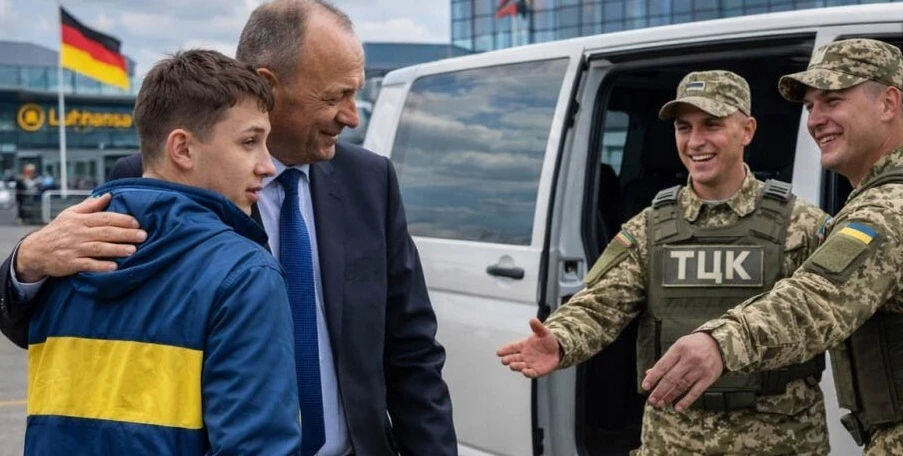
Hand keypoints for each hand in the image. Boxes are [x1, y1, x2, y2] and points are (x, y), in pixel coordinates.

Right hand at [15, 193, 146, 282]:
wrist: (35, 250)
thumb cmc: (58, 231)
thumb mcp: (70, 214)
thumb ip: (90, 206)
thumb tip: (108, 195)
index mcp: (80, 220)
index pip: (104, 218)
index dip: (121, 220)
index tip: (137, 222)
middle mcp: (78, 233)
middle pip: (105, 233)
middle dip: (125, 234)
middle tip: (143, 236)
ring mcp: (74, 249)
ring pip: (99, 248)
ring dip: (117, 249)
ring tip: (133, 250)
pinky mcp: (70, 263)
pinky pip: (87, 264)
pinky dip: (101, 266)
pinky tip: (114, 267)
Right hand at [496, 317, 560, 377]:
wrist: (558, 350)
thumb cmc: (547, 340)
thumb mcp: (543, 332)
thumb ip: (537, 327)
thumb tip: (532, 319)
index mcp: (523, 345)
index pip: (511, 347)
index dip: (505, 350)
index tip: (498, 352)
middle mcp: (524, 355)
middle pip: (513, 358)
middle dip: (507, 359)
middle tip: (504, 361)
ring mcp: (529, 364)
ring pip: (519, 366)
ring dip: (516, 366)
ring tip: (512, 365)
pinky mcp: (536, 371)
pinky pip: (531, 373)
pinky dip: (527, 373)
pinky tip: (525, 371)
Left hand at [641, 332, 723, 410]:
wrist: (718, 343)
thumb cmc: (694, 345)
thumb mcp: (678, 346)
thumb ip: (665, 361)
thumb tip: (649, 373)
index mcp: (679, 349)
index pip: (662, 365)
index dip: (653, 377)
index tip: (645, 387)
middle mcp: (689, 359)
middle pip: (671, 378)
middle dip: (660, 391)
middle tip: (652, 400)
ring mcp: (700, 369)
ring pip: (682, 386)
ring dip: (670, 396)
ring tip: (661, 403)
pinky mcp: (709, 377)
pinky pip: (696, 391)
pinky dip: (686, 400)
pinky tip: (678, 407)